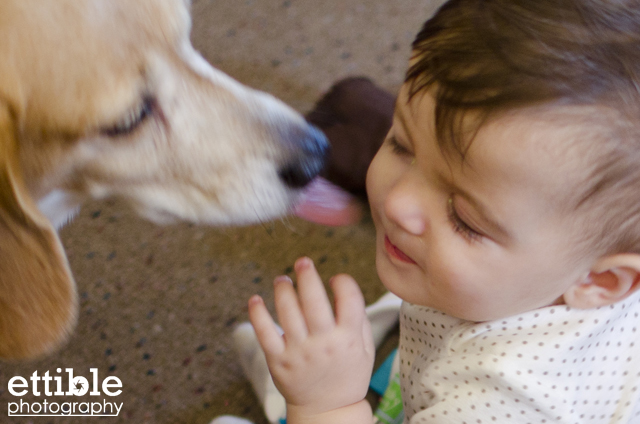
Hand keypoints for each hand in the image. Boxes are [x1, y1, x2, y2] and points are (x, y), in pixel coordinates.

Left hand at [248, 257, 374, 417]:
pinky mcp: (279, 361)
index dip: (343, 281)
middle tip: (303, 262)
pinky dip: (257, 313)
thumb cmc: (348, 374)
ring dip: (283, 289)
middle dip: (307, 275)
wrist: (328, 410)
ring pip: (288, 311)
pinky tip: (256, 299)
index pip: (349, 298)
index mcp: (349, 338)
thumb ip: (358, 318)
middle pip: (314, 300)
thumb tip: (343, 285)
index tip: (337, 279)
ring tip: (282, 280)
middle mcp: (324, 343)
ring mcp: (299, 352)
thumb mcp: (366, 348)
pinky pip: (265, 332)